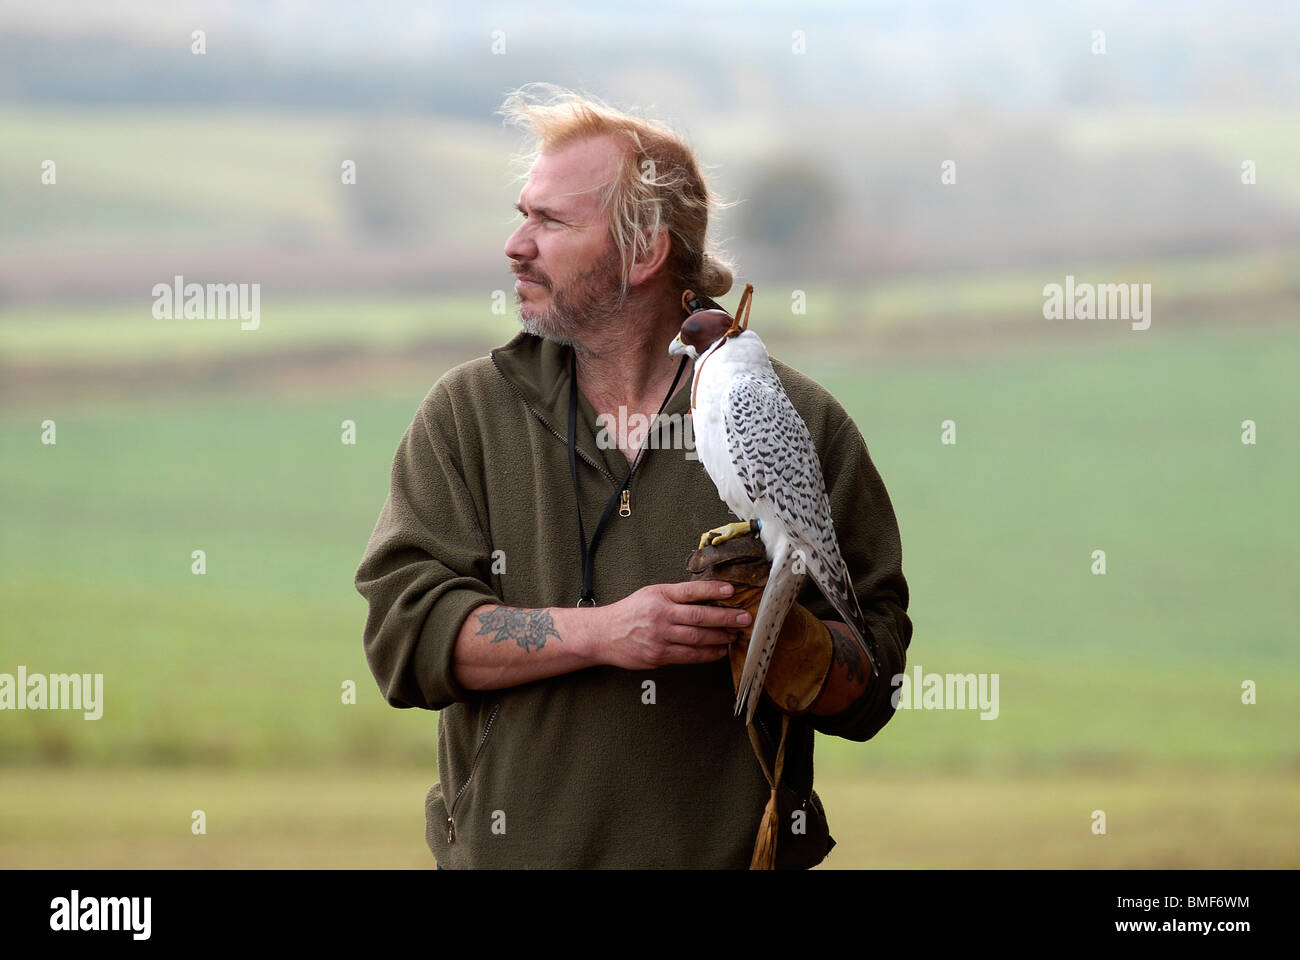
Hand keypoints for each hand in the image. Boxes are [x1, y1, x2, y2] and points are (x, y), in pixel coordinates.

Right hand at [595, 581, 752, 669]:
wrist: (604, 634)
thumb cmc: (630, 612)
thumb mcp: (650, 594)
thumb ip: (675, 595)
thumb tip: (707, 598)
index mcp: (660, 595)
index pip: (691, 591)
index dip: (713, 590)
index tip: (731, 591)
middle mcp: (661, 615)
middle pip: (699, 616)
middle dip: (725, 617)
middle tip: (744, 618)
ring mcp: (660, 636)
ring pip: (697, 637)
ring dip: (720, 637)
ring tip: (735, 635)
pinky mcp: (659, 655)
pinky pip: (689, 655)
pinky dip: (708, 654)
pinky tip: (720, 651)